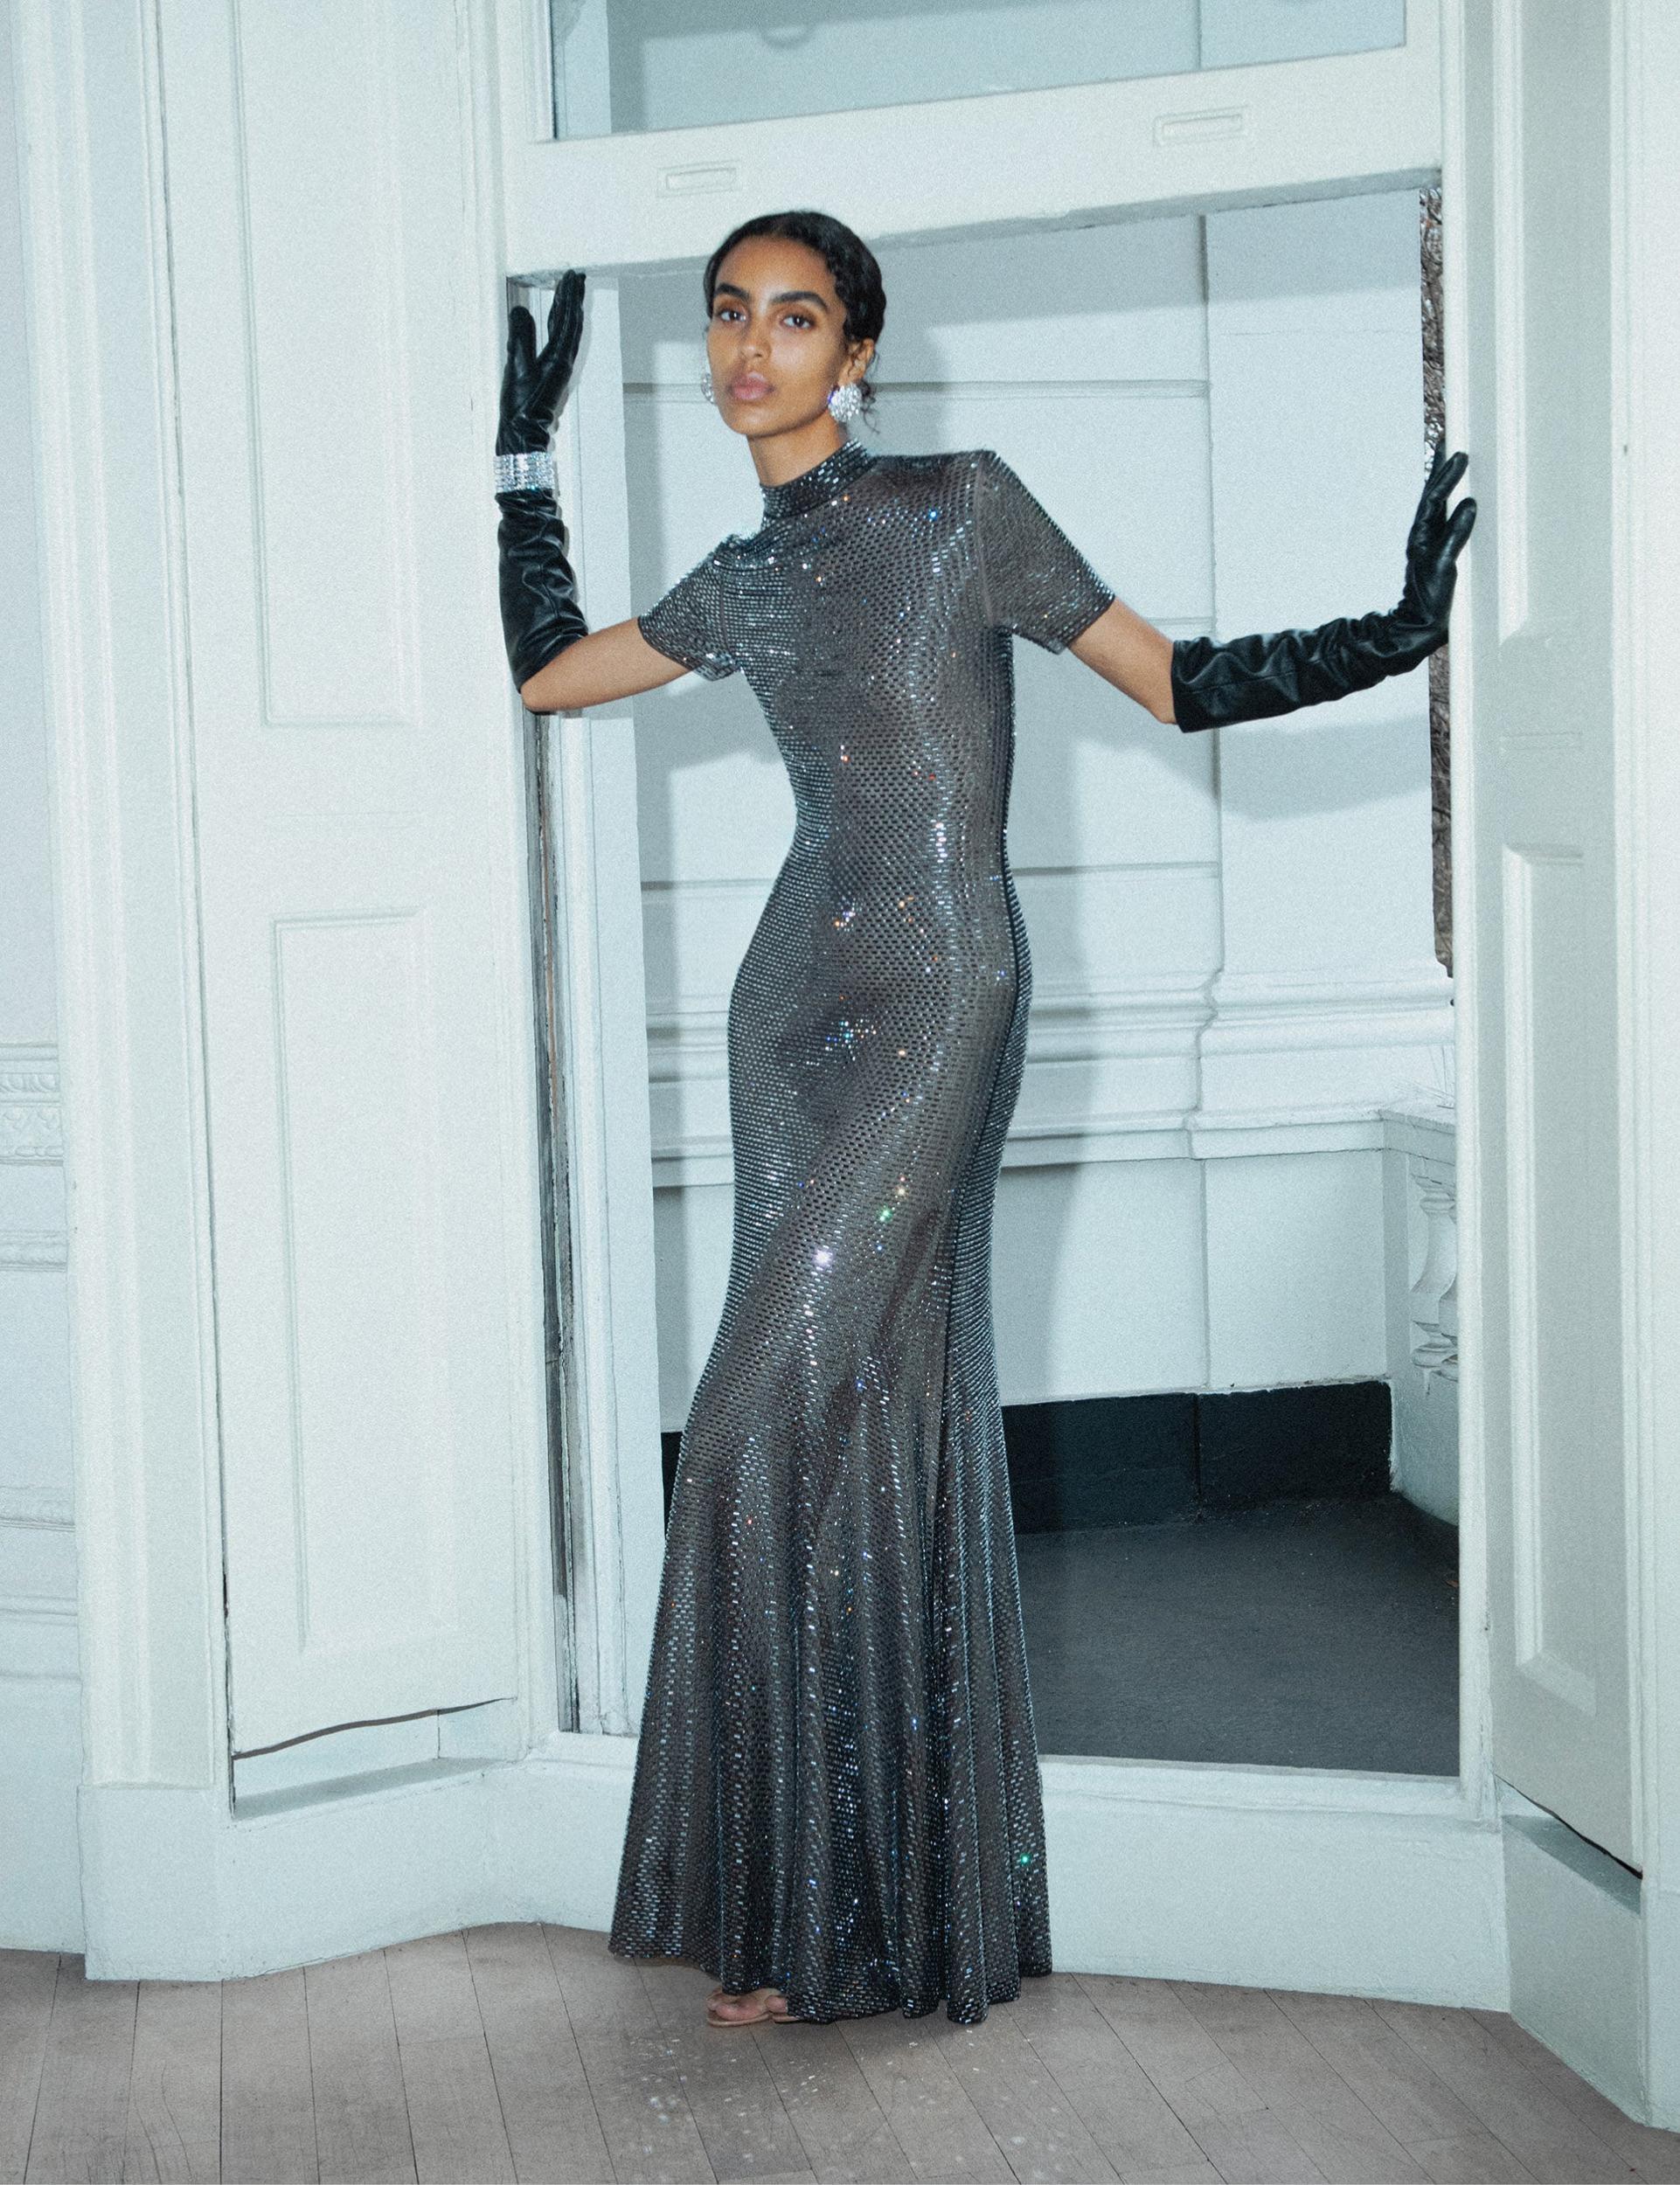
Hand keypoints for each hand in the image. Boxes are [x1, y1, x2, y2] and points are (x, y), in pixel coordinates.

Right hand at [498, 268, 585, 458]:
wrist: (522, 437)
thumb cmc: (519, 410)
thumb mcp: (517, 370)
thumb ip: (519, 339)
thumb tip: (521, 311)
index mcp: (557, 360)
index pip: (567, 321)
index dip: (569, 297)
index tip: (572, 276)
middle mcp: (563, 364)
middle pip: (572, 325)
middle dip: (573, 299)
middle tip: (576, 277)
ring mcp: (559, 371)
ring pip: (568, 334)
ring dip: (569, 311)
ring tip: (568, 292)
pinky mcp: (553, 376)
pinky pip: (562, 343)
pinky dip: (561, 327)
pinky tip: (557, 323)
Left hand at [1396, 443, 1476, 642]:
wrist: (1417, 631)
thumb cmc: (1428, 603)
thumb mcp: (1442, 566)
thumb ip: (1454, 535)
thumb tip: (1468, 504)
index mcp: (1422, 536)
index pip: (1434, 498)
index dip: (1446, 474)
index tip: (1459, 452)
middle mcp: (1426, 536)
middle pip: (1436, 495)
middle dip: (1445, 469)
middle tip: (1456, 442)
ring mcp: (1433, 545)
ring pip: (1442, 506)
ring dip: (1450, 483)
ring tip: (1459, 460)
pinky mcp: (1443, 555)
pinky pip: (1451, 522)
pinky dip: (1457, 504)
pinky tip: (1466, 497)